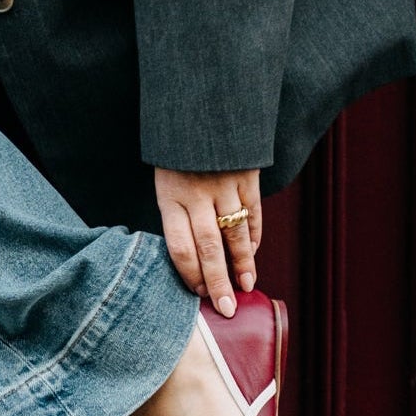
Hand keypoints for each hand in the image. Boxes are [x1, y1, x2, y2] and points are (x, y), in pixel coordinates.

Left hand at [153, 167, 261, 317]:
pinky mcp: (247, 176)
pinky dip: (253, 236)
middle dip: (217, 282)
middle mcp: (197, 195)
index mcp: (170, 197)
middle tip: (226, 308)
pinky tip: (251, 254)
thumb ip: (175, 213)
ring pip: (235, 234)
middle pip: (208, 248)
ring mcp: (225, 186)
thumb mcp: (163, 179)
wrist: (200, 106)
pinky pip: (253, 213)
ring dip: (241, 264)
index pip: (180, 247)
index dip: (190, 275)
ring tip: (245, 286)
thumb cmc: (175, 153)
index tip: (198, 295)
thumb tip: (190, 256)